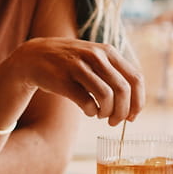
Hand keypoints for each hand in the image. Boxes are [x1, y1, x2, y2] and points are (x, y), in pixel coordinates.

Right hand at [8, 37, 142, 124]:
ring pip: (107, 96)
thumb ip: (115, 76)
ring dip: (107, 113)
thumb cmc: (72, 64)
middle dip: (123, 112)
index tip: (132, 116)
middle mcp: (96, 56)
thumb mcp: (95, 59)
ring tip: (101, 115)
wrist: (34, 56)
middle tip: (115, 122)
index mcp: (108, 52)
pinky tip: (88, 110)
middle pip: (123, 90)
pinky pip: (87, 102)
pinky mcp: (63, 79)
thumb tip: (134, 106)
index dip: (138, 101)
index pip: (135, 79)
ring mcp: (78, 66)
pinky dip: (91, 111)